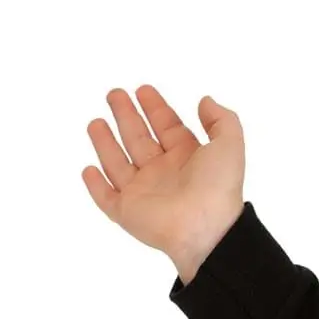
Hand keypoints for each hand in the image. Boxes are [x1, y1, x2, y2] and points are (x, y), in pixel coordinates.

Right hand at [81, 87, 245, 282]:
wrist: (204, 228)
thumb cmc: (218, 187)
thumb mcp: (230, 145)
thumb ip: (222, 119)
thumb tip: (205, 101)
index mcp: (187, 157)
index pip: (167, 127)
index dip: (156, 108)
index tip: (143, 89)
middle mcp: (163, 173)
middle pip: (139, 139)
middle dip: (126, 116)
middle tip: (114, 94)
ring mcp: (143, 193)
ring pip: (119, 164)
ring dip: (106, 143)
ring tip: (95, 122)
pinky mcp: (127, 213)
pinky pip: (106, 199)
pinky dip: (95, 186)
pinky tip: (88, 170)